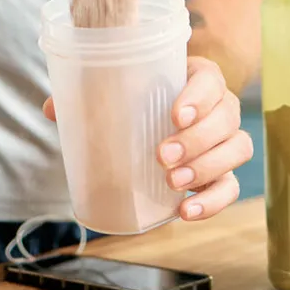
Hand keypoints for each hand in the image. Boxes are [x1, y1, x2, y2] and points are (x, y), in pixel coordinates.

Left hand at [41, 56, 253, 221]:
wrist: (156, 125)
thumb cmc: (138, 101)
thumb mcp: (117, 93)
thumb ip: (87, 96)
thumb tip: (52, 108)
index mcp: (197, 78)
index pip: (212, 79)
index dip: (199, 96)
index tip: (174, 115)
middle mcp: (219, 106)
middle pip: (227, 117)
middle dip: (197, 139)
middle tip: (161, 156)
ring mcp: (225, 141)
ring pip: (237, 149)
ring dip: (207, 167)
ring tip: (172, 183)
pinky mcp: (223, 173)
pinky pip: (231, 187)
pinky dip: (213, 201)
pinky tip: (186, 211)